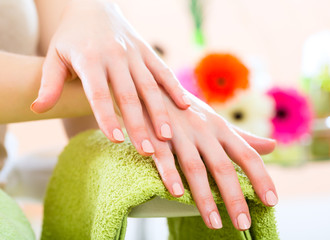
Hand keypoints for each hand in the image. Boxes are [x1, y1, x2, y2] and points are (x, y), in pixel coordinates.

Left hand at [31, 0, 189, 154]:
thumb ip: (49, 82)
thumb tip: (37, 108)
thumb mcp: (55, 56)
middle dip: (139, 124)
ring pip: (150, 86)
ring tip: (167, 136)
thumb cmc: (72, 37)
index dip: (107, 117)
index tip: (117, 140)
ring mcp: (134, 53)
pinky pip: (163, 71)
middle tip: (147, 150)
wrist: (92, 6)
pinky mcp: (147, 51)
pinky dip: (175, 88)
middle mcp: (115, 56)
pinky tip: (185, 106)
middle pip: (128, 95)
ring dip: (160, 112)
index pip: (99, 93)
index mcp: (90, 59)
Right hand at [144, 91, 277, 230]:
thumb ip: (242, 136)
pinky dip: (170, 175)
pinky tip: (177, 194)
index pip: (247, 155)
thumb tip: (273, 146)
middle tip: (243, 223)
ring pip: (195, 168)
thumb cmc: (188, 108)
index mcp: (221, 128)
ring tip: (214, 222)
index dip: (261, 178)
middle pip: (223, 167)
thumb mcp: (217, 120)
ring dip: (205, 197)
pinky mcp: (156, 136)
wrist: (152, 86)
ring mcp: (180, 133)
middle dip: (234, 197)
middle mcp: (204, 131)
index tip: (271, 202)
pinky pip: (164, 158)